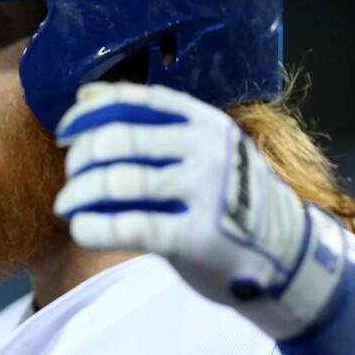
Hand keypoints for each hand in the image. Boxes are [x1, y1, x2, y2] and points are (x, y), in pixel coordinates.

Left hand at [53, 82, 349, 338]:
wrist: (288, 257)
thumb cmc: (234, 202)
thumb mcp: (212, 153)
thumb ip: (160, 130)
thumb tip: (88, 96)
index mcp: (207, 123)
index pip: (136, 102)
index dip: (91, 112)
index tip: (66, 128)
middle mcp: (206, 151)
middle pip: (118, 140)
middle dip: (81, 157)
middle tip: (70, 175)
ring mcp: (204, 194)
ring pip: (118, 181)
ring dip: (78, 193)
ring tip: (67, 205)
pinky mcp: (194, 238)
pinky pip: (127, 226)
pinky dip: (93, 227)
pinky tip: (82, 229)